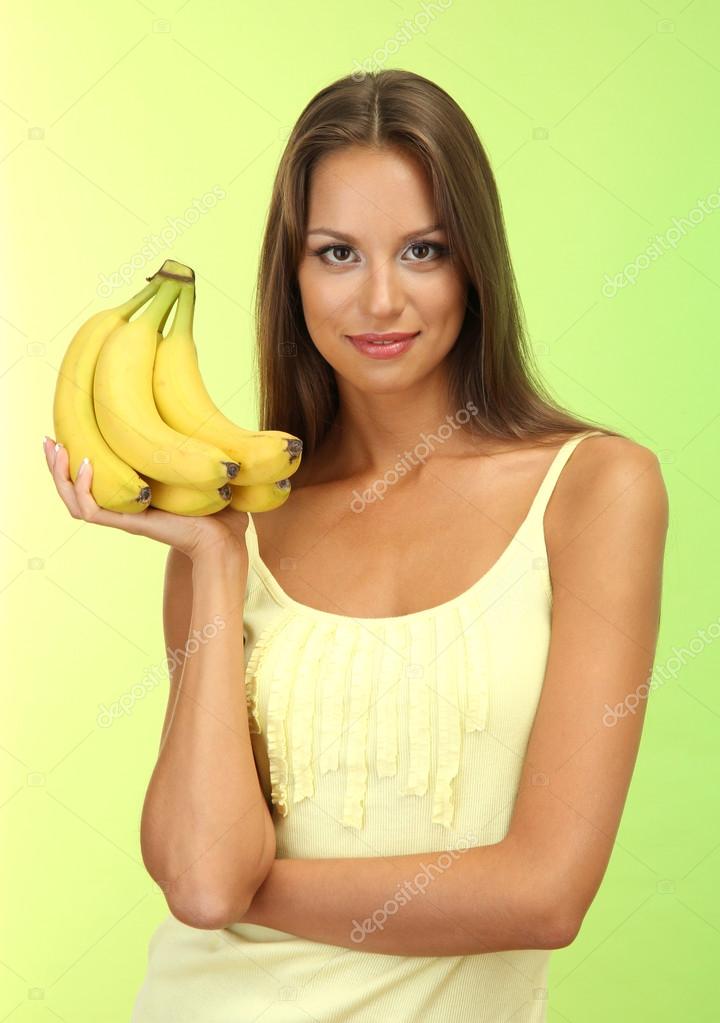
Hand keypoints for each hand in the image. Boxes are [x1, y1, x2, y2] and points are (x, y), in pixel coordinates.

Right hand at [43, 437, 248, 562]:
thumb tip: (192, 412)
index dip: (73, 461)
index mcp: (132, 495)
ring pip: (73, 501)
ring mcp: (123, 516)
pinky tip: (85, 465)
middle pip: (72, 490)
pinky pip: (90, 510)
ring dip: (60, 476)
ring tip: (58, 449)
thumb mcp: (193, 470)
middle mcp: (122, 506)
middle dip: (55, 465)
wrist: (225, 536)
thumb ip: (185, 448)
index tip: (64, 433)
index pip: (91, 480)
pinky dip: (82, 489)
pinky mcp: (129, 524)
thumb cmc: (216, 507)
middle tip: (48, 440)